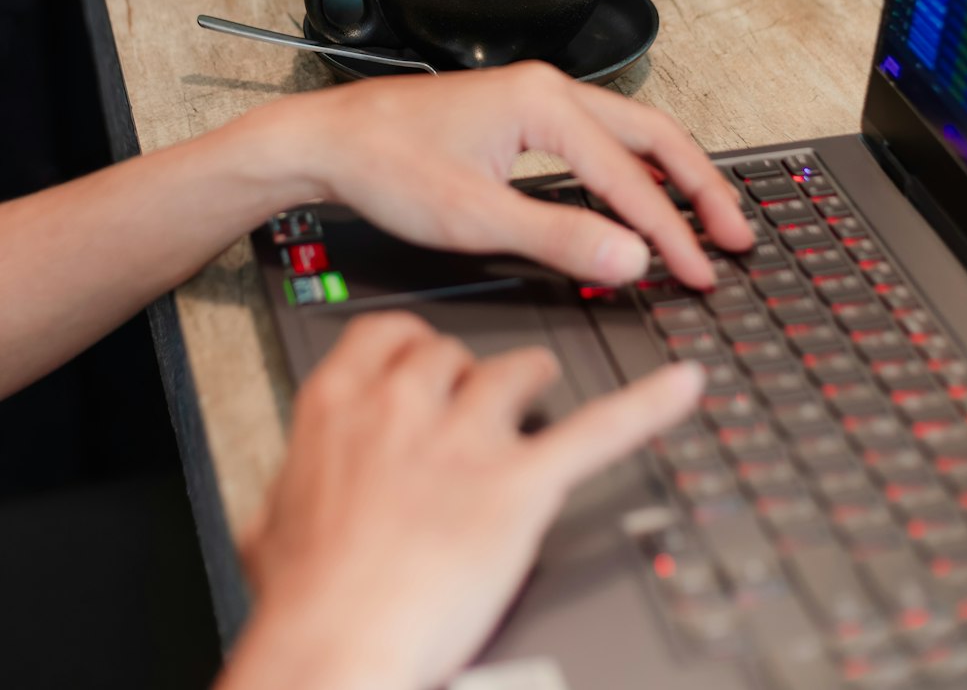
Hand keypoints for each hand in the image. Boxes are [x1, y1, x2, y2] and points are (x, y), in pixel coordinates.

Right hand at [230, 313, 704, 689]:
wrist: (332, 646)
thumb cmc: (301, 599)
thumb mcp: (270, 526)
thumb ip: (288, 493)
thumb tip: (277, 509)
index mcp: (341, 403)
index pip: (391, 334)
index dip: (416, 348)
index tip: (426, 358)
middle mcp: (407, 404)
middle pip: (456, 353)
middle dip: (470, 376)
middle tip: (479, 405)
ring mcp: (468, 439)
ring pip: (516, 372)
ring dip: (531, 380)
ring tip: (543, 386)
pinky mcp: (520, 485)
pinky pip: (595, 430)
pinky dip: (646, 407)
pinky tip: (682, 386)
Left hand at [243, 63, 752, 289]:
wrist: (328, 140)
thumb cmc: (385, 163)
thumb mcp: (473, 216)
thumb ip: (558, 238)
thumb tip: (631, 257)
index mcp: (544, 103)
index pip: (630, 176)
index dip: (673, 231)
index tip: (703, 271)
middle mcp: (548, 90)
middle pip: (653, 135)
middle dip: (700, 188)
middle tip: (736, 236)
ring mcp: (536, 99)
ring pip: (630, 135)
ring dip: (671, 177)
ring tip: (707, 220)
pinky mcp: (522, 115)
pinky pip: (600, 141)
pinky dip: (633, 172)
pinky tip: (642, 199)